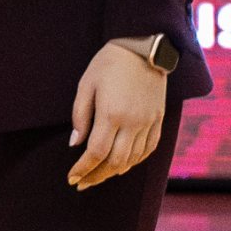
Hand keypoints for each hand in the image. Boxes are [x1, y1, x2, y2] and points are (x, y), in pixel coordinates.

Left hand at [68, 38, 169, 189]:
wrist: (144, 47)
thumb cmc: (109, 63)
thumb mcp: (86, 84)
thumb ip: (80, 116)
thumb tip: (75, 144)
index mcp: (112, 114)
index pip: (96, 153)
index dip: (83, 169)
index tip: (72, 178)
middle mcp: (133, 122)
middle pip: (115, 162)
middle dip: (96, 176)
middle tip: (83, 183)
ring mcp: (149, 122)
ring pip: (133, 159)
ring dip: (114, 172)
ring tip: (99, 176)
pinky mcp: (159, 119)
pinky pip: (149, 149)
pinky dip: (135, 161)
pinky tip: (123, 165)